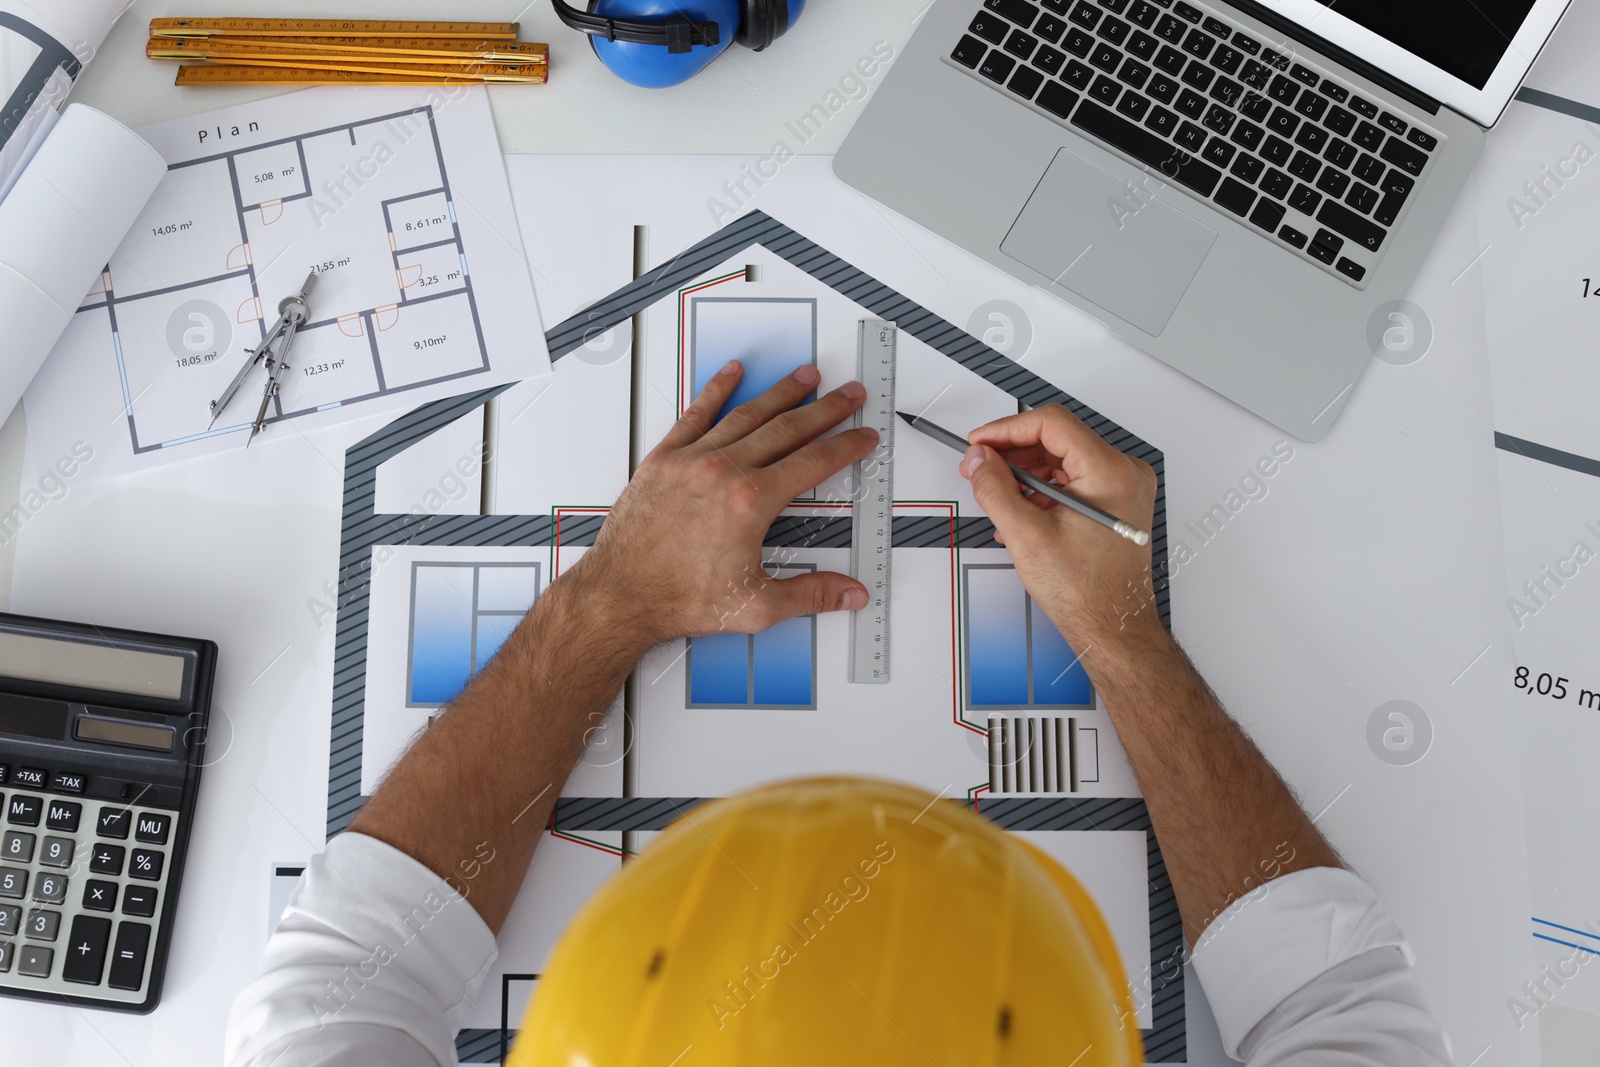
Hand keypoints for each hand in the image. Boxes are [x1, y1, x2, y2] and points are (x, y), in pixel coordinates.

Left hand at [571, 361, 877, 648]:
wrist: (621, 595)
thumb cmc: (677, 598)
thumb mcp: (757, 605)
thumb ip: (811, 594)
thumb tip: (848, 592)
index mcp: (751, 502)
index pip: (814, 461)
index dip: (846, 445)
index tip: (863, 436)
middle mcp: (723, 472)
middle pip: (788, 428)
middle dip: (826, 408)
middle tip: (848, 394)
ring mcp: (692, 461)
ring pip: (747, 414)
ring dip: (781, 393)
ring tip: (805, 377)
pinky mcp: (664, 460)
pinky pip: (695, 414)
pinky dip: (717, 390)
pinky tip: (731, 373)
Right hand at [960, 405, 1163, 651]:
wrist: (1113, 626)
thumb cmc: (1087, 591)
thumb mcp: (1027, 536)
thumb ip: (996, 490)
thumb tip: (979, 460)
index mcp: (1110, 472)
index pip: (1051, 424)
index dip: (1007, 429)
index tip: (980, 442)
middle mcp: (1123, 473)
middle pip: (1057, 439)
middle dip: (1013, 452)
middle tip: (980, 466)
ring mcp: (1122, 487)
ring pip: (1062, 459)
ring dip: (1025, 473)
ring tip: (996, 494)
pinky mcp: (1115, 502)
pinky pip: (1073, 480)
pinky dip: (1042, 490)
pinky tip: (1018, 510)